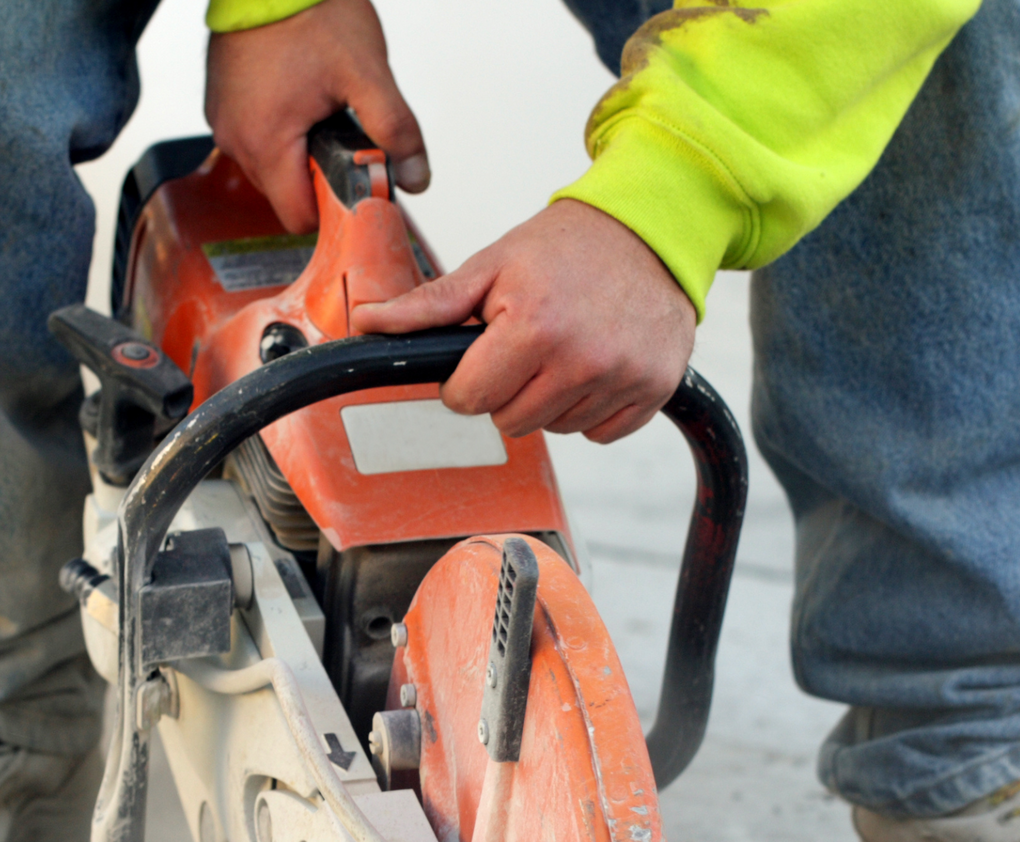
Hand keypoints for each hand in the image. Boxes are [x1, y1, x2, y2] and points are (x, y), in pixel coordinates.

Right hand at [205, 0, 428, 235]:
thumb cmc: (310, 9)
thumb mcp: (368, 73)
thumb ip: (396, 131)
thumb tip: (416, 178)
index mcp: (266, 142)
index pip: (300, 217)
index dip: (333, 208)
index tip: (354, 181)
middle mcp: (236, 138)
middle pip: (285, 195)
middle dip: (318, 176)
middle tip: (340, 131)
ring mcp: (223, 120)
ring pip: (269, 168)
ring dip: (298, 153)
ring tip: (317, 108)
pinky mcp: (220, 103)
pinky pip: (254, 137)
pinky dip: (278, 130)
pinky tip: (296, 96)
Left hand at [350, 200, 696, 443]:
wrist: (651, 230)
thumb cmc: (569, 245)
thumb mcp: (493, 264)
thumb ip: (431, 305)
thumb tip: (368, 322)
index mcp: (534, 325)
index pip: (470, 400)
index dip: (466, 380)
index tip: (482, 354)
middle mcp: (581, 359)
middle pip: (509, 422)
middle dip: (507, 390)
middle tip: (525, 346)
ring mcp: (622, 379)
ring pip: (554, 429)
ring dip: (549, 400)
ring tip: (564, 350)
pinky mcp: (652, 391)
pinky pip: (600, 433)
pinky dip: (591, 408)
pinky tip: (595, 366)